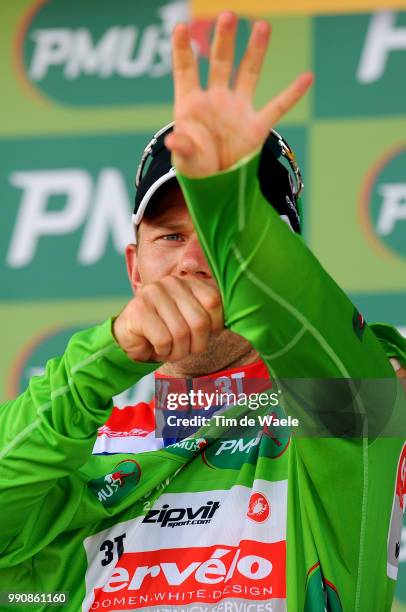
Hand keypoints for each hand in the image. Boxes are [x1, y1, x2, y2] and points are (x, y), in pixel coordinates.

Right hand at [113, 277, 222, 361]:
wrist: (130, 338)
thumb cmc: (166, 331)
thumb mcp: (192, 320)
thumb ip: (210, 315)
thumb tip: (239, 319)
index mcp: (188, 281)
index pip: (214, 301)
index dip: (214, 326)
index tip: (203, 336)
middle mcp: (171, 282)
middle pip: (199, 321)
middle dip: (195, 345)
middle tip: (184, 350)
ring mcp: (153, 293)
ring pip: (180, 333)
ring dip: (177, 351)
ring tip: (169, 350)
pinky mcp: (138, 309)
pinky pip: (163, 340)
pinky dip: (163, 351)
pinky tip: (156, 347)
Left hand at [165, 12, 312, 176]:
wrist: (216, 182)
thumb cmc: (195, 166)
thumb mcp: (185, 158)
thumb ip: (182, 147)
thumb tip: (173, 141)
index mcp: (191, 104)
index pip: (186, 71)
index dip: (183, 50)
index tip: (181, 27)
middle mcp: (216, 100)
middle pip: (220, 63)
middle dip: (223, 41)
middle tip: (227, 16)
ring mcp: (237, 110)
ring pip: (248, 74)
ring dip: (255, 51)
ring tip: (262, 26)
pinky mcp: (256, 126)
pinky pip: (277, 107)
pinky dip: (292, 94)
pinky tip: (307, 77)